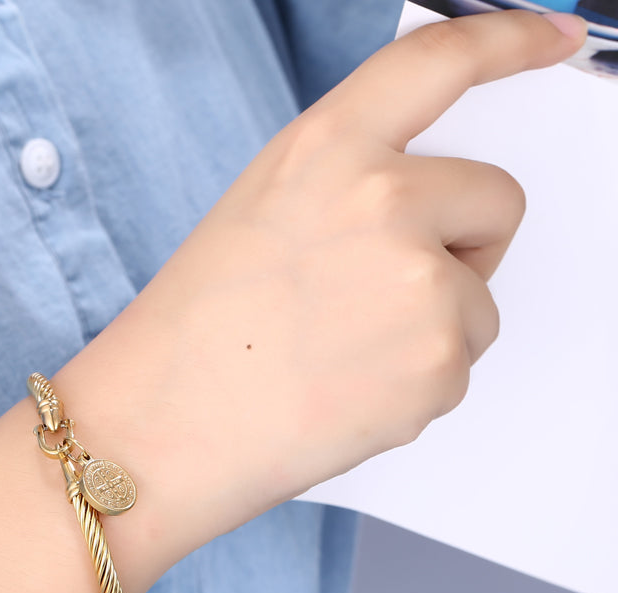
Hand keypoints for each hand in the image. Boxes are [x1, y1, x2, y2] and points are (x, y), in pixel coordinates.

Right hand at [74, 10, 585, 545]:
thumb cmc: (193, 334)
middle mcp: (382, 201)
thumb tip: (427, 210)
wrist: (164, 429)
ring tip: (344, 355)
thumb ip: (352, 189)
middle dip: (467, 244)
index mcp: (325, 151)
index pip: (439, 62)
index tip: (552, 39)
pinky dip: (419, 382)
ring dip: (434, 325)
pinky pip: (461, 364)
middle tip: (392, 291)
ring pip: (480, 299)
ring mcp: (419, 283)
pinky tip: (349, 392)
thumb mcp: (263, 216)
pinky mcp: (439, 363)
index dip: (508, 41)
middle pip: (496, 199)